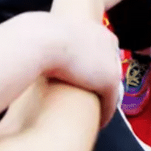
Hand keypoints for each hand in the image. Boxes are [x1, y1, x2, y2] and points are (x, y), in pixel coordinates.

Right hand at [40, 13, 125, 127]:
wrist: (44, 40)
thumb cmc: (39, 36)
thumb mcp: (51, 33)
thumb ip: (56, 40)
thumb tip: (45, 43)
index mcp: (97, 29)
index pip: (102, 50)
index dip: (95, 66)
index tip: (87, 78)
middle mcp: (108, 43)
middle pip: (110, 67)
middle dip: (101, 82)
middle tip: (92, 96)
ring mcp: (111, 62)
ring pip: (112, 86)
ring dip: (104, 99)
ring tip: (95, 111)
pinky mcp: (109, 82)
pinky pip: (111, 103)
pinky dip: (105, 113)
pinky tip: (99, 122)